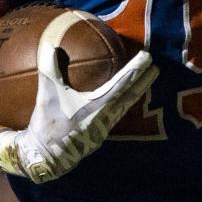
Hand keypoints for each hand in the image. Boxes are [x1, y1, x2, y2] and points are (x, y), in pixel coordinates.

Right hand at [0, 24, 157, 182]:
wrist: (45, 158)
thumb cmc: (47, 125)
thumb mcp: (47, 94)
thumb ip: (50, 68)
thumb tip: (51, 44)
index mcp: (98, 106)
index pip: (123, 83)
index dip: (136, 69)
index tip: (148, 58)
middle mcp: (106, 118)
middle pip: (131, 96)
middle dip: (144, 81)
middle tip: (156, 68)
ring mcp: (104, 128)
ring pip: (125, 107)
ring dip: (136, 93)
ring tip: (145, 82)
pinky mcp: (99, 135)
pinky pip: (117, 116)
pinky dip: (124, 104)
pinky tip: (123, 101)